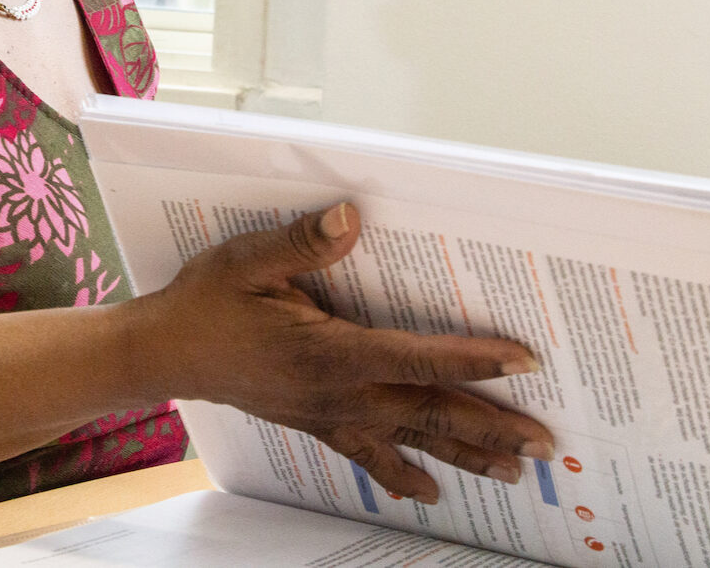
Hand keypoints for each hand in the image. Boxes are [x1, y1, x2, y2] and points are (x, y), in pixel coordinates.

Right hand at [140, 202, 553, 503]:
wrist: (163, 353)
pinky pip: (371, 458)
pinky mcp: (316, 424)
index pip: (418, 359)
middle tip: (545, 441)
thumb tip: (350, 220)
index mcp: (330, 353)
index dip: (473, 359)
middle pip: (431, 413)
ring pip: (411, 442)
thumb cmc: (205, 304)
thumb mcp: (247, 260)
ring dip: (466, 457)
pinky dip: (405, 475)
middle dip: (491, 426)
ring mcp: (330, 416)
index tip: (523, 360)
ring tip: (515, 473)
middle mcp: (339, 394)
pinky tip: (427, 490)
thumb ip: (302, 243)